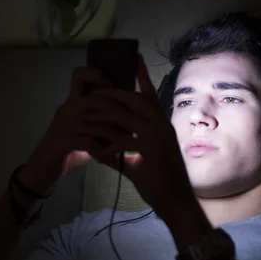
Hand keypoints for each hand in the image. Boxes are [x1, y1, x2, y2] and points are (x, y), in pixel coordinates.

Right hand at [20, 65, 136, 192]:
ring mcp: (64, 124)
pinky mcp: (61, 140)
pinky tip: (109, 158)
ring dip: (114, 133)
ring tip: (127, 142)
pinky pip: (87, 142)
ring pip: (95, 122)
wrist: (43, 168)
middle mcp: (68, 109)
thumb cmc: (68, 149)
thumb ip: (101, 121)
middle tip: (130, 123)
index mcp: (73, 103)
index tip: (115, 88)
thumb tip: (128, 118)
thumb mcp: (85, 130)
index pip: (80, 75)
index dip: (98, 75)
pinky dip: (101, 150)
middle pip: (95, 98)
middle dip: (117, 110)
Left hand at [78, 55, 197, 222]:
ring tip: (84, 118)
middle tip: (91, 93)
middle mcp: (161, 125)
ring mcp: (159, 136)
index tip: (133, 58)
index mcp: (160, 124)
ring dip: (103, 117)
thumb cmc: (159, 182)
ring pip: (126, 117)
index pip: (149, 94)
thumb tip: (99, 148)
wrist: (175, 202)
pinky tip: (97, 152)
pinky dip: (108, 146)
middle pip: (133, 99)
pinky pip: (125, 141)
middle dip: (110, 94)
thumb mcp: (137, 163)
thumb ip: (120, 153)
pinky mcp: (153, 150)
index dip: (141, 75)